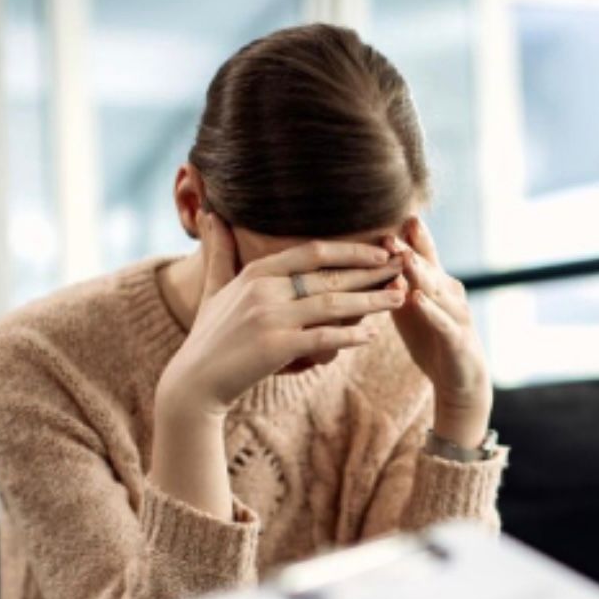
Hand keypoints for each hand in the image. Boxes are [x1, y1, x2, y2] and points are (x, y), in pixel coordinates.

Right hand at [158, 211, 405, 418]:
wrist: (194, 383)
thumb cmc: (209, 337)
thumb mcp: (214, 289)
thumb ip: (220, 253)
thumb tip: (212, 215)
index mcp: (257, 273)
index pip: (313, 252)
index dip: (351, 250)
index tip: (381, 250)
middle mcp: (265, 290)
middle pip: (330, 275)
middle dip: (371, 271)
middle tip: (404, 267)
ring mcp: (270, 318)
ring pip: (333, 303)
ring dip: (371, 300)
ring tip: (400, 297)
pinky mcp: (276, 348)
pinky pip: (323, 337)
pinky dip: (350, 335)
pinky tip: (372, 335)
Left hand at [385, 216, 491, 447]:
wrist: (460, 381)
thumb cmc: (432, 340)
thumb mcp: (409, 310)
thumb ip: (395, 285)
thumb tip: (370, 261)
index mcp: (437, 284)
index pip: (424, 254)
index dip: (412, 236)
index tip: (396, 214)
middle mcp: (450, 293)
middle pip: (429, 267)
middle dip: (410, 249)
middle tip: (391, 231)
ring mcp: (456, 315)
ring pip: (436, 291)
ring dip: (420, 274)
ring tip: (403, 257)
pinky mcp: (457, 340)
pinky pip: (442, 322)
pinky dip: (429, 310)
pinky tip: (416, 298)